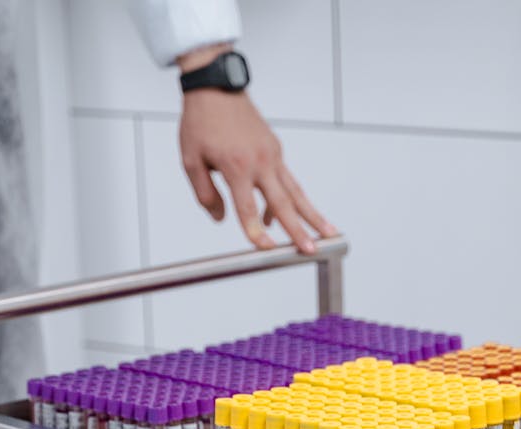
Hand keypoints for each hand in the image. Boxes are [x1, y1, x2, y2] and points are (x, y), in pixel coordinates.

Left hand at [178, 47, 335, 253]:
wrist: (216, 86)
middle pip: (283, 203)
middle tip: (313, 250)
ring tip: (329, 234)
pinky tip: (291, 215)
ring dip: (313, 215)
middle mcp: (259, 161)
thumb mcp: (190, 160)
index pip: (247, 208)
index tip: (266, 250)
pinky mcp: (276, 150)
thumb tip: (221, 218)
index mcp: (235, 166)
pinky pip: (286, 180)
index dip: (256, 232)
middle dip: (299, 230)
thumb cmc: (201, 122)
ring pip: (296, 192)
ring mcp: (272, 155)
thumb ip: (205, 193)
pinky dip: (292, 199)